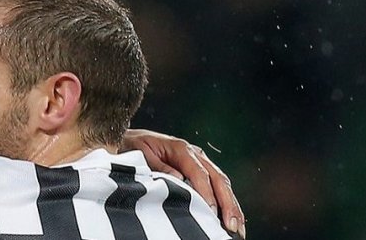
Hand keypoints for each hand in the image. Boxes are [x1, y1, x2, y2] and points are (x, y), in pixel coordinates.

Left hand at [123, 129, 245, 238]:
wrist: (128, 137)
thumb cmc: (133, 146)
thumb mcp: (140, 154)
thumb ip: (158, 166)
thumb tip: (178, 179)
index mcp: (180, 148)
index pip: (199, 172)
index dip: (206, 193)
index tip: (210, 212)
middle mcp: (194, 154)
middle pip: (218, 179)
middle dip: (228, 203)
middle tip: (232, 225)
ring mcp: (199, 162)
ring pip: (222, 183)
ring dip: (231, 206)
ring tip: (237, 228)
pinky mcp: (199, 170)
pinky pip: (216, 186)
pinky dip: (226, 202)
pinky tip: (230, 218)